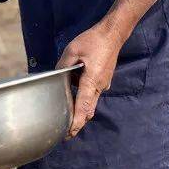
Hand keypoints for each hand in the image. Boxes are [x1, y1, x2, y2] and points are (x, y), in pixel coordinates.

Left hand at [55, 24, 120, 138]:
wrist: (112, 34)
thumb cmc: (93, 41)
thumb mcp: (72, 51)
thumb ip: (62, 67)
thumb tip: (55, 77)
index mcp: (92, 81)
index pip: (83, 107)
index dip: (76, 122)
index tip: (69, 134)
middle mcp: (99, 86)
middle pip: (88, 110)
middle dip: (77, 122)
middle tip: (65, 132)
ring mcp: (103, 84)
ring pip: (90, 103)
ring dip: (79, 109)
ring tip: (65, 112)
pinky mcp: (103, 80)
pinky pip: (92, 93)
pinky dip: (83, 98)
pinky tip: (73, 90)